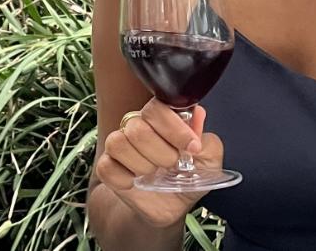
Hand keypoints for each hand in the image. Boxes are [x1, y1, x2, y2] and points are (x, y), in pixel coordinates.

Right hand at [95, 99, 223, 228]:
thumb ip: (207, 140)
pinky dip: (124, 179)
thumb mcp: (209, 163)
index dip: (174, 127)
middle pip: (137, 128)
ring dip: (142, 165)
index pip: (157, 108)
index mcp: (162, 119)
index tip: (192, 147)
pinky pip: (106, 166)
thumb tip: (198, 115)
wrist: (172, 207)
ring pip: (118, 143)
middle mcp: (138, 126)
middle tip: (172, 165)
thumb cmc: (189, 177)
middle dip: (161, 152)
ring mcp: (120, 145)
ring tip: (154, 174)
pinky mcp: (107, 166)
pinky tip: (136, 183)